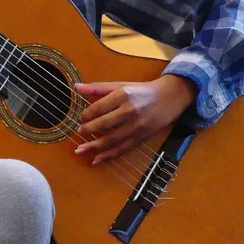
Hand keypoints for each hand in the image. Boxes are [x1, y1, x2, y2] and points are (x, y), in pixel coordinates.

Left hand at [74, 75, 196, 163]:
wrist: (168, 98)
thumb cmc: (140, 91)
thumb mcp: (120, 85)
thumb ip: (97, 88)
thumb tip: (76, 87)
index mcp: (122, 95)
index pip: (99, 108)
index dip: (86, 115)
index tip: (80, 118)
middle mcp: (129, 111)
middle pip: (104, 124)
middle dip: (88, 130)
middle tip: (78, 133)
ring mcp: (136, 127)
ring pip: (112, 139)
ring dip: (94, 146)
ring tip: (80, 150)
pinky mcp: (141, 138)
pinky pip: (122, 149)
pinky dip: (109, 155)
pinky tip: (96, 159)